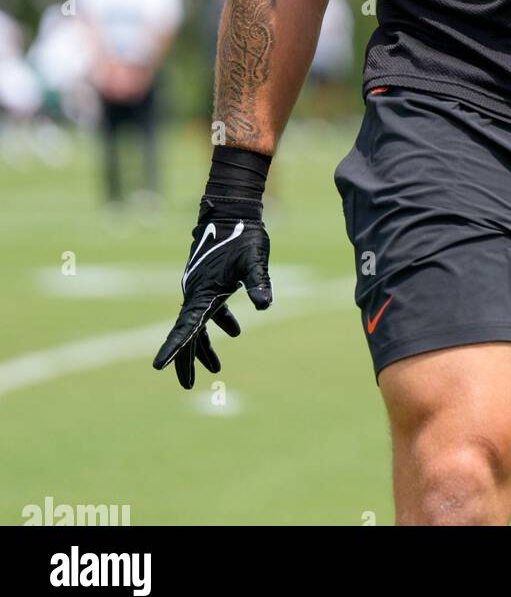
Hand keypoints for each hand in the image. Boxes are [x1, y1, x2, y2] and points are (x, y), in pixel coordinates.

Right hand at [153, 197, 272, 387]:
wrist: (232, 211)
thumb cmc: (243, 235)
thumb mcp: (254, 260)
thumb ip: (257, 282)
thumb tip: (266, 306)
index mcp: (202, 292)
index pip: (184, 327)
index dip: (173, 348)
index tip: (158, 367)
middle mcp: (195, 293)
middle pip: (186, 333)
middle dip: (186, 360)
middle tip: (189, 385)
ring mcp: (200, 287)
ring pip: (196, 324)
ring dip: (202, 346)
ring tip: (215, 368)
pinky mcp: (208, 282)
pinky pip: (208, 311)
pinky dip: (219, 323)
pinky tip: (235, 331)